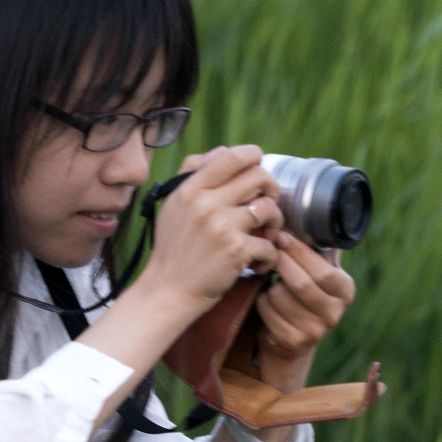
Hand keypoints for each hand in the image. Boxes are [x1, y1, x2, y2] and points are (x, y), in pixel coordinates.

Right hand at [141, 145, 284, 308]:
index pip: (232, 156)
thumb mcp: (173, 204)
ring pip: (270, 208)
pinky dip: (269, 255)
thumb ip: (193, 173)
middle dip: (272, 189)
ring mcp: (223, 226)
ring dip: (275, 222)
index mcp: (191, 188)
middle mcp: (207, 203)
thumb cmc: (172, 249)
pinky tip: (258, 263)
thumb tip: (223, 150)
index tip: (258, 170)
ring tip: (266, 235)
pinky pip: (270, 244)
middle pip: (260, 176)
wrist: (167, 291)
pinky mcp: (237, 251)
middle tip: (266, 205)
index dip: (254, 157)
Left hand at [251, 228, 356, 390]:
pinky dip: (261, 302)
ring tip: (269, 280)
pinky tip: (265, 300)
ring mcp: (314, 332)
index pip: (323, 270)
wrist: (293, 340)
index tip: (281, 235)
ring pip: (280, 297)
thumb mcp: (318, 272)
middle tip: (267, 248)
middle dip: (280, 263)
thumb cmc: (303, 294)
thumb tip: (312, 213)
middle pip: (302, 284)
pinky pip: (268, 312)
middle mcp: (335, 314)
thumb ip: (319, 249)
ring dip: (268, 285)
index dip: (298, 251)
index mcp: (345, 290)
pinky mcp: (293, 342)